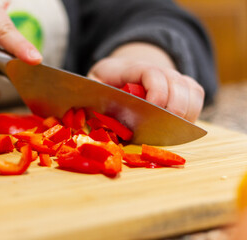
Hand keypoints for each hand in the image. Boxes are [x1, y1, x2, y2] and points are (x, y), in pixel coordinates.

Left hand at [87, 44, 204, 122]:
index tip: (153, 110)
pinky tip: (181, 123)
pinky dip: (194, 110)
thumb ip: (90, 99)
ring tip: (173, 129)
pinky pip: (197, 95)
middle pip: (177, 83)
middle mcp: (157, 70)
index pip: (152, 73)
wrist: (119, 72)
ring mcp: (172, 77)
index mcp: (132, 69)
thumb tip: (91, 120)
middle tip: (163, 127)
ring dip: (186, 112)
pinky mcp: (181, 88)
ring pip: (191, 90)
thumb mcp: (91, 86)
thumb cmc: (103, 83)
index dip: (157, 92)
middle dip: (174, 108)